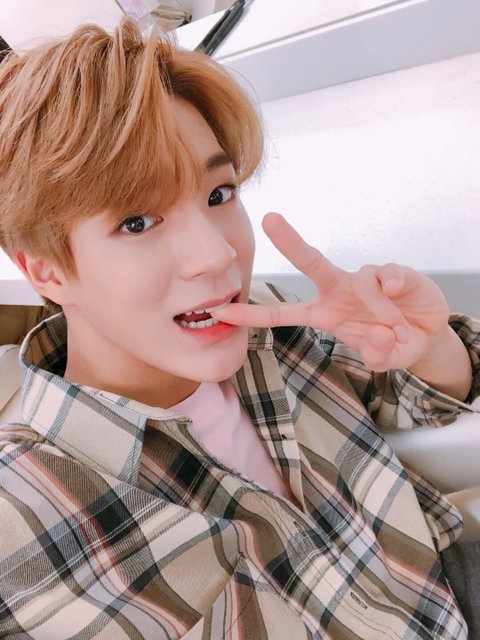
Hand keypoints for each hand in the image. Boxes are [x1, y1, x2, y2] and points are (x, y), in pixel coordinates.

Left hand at [213, 212, 450, 371]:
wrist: (427, 331)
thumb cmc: (394, 342)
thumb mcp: (383, 358)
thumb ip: (377, 356)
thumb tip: (377, 340)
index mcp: (324, 314)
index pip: (282, 314)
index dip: (252, 313)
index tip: (221, 311)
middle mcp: (339, 290)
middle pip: (311, 262)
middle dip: (290, 241)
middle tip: (270, 219)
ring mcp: (366, 278)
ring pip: (364, 282)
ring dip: (383, 311)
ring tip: (398, 331)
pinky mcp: (393, 271)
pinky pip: (389, 276)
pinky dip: (396, 292)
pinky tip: (402, 299)